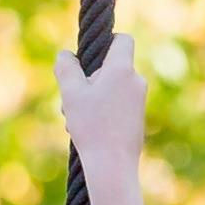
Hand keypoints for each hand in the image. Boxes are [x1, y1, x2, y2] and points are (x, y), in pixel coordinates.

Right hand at [58, 31, 145, 177]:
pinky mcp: (138, 118)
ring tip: (78, 119)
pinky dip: (102, 111)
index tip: (91, 55)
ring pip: (111, 88)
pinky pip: (117, 105)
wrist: (113, 165)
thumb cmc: (91, 126)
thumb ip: (66, 68)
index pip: (123, 40)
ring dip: (92, 98)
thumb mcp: (71, 93)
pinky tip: (89, 130)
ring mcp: (139, 100)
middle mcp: (136, 81)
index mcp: (122, 69)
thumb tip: (65, 54)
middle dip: (89, 79)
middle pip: (111, 68)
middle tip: (72, 99)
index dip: (108, 41)